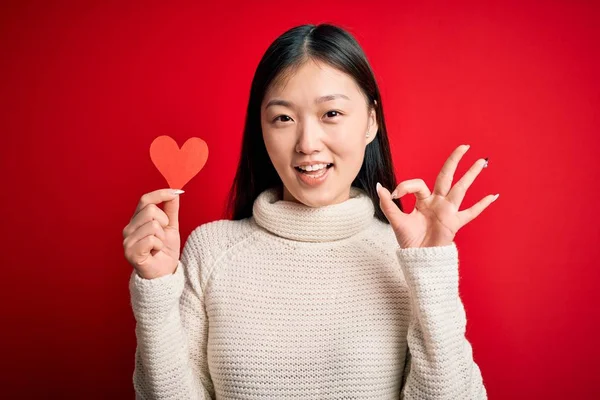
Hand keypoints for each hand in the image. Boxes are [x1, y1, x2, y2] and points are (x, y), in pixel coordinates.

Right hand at [123, 188, 182, 278]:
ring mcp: (127, 240)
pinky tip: (155, 252)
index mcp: (137, 220)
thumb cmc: (165, 250)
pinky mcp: (130, 252)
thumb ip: (171, 209)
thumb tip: (175, 192)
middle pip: (150, 210)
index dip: (160, 194)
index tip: (175, 192)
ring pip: (152, 225)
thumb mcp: (171, 226)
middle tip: (163, 236)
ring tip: (158, 246)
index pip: (145, 200)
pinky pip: (151, 239)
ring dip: (162, 237)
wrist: (164, 273)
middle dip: (164, 222)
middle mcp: (129, 228)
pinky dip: (159, 246)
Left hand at [376, 144, 498, 248]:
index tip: (395, 194)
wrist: (418, 258)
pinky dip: (482, 205)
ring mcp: (447, 211)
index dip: (405, 186)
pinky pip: (470, 212)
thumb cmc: (409, 240)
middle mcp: (437, 202)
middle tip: (464, 146)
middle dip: (454, 161)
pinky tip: (493, 196)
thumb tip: (380, 186)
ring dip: (471, 175)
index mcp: (423, 200)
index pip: (418, 184)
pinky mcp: (454, 223)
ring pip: (461, 189)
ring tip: (481, 161)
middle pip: (447, 176)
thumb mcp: (396, 220)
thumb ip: (388, 204)